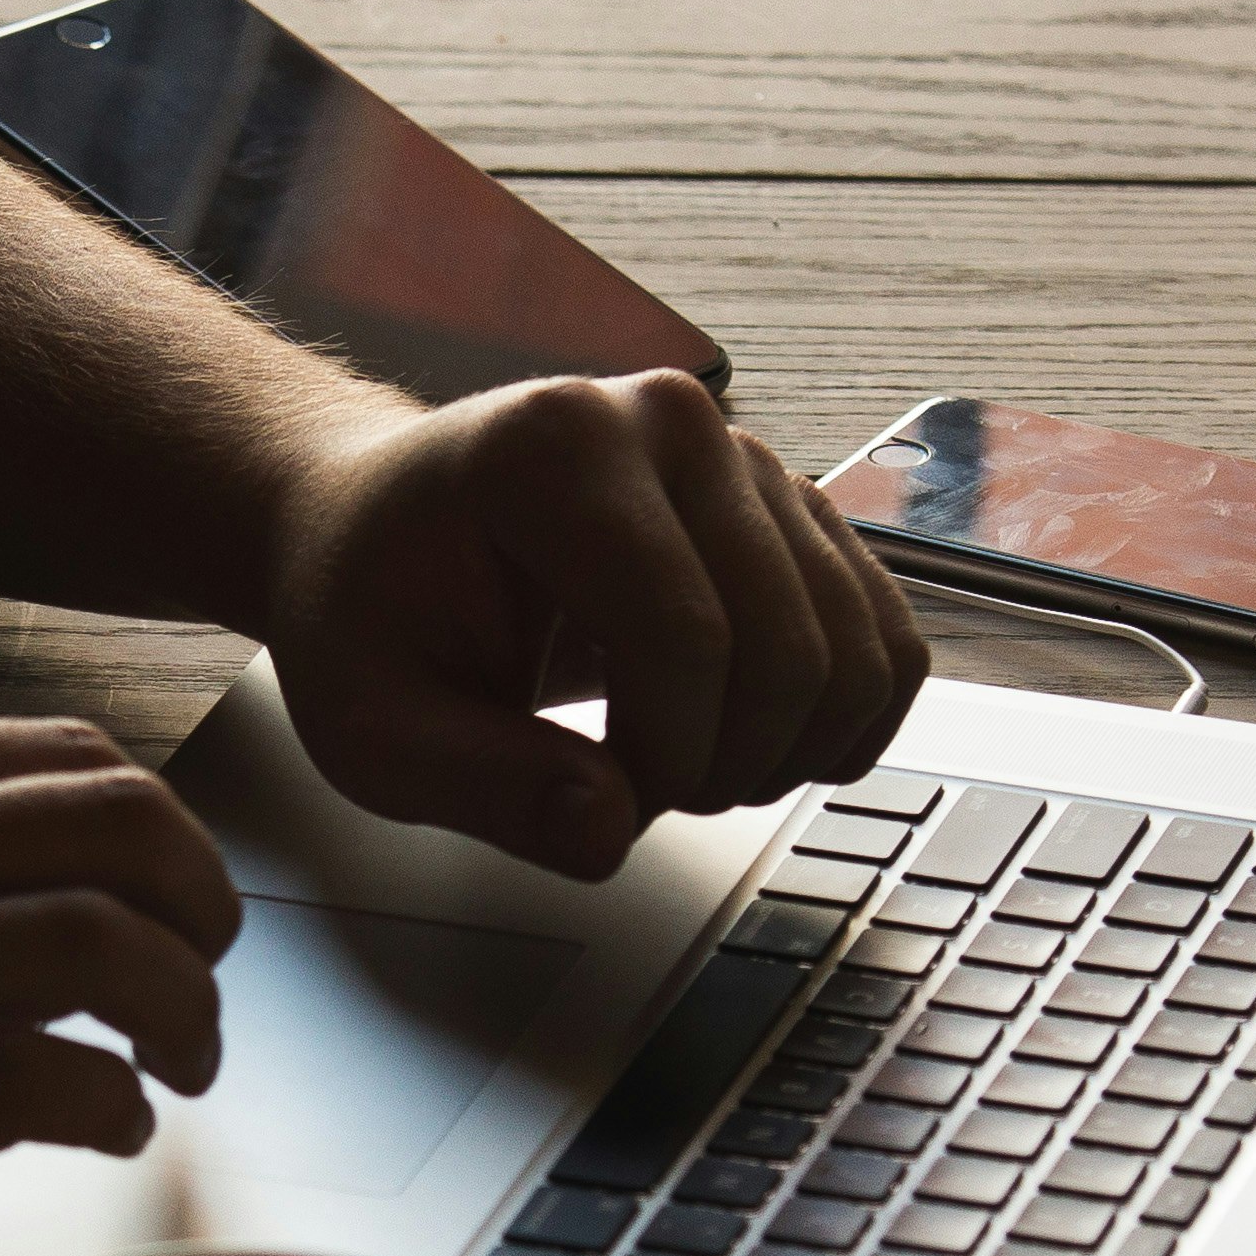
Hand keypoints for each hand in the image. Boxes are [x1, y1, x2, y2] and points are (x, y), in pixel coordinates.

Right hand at [0, 717, 239, 1255]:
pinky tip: (110, 1127)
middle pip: (111, 831)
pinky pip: (32, 1083)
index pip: (57, 759)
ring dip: (181, 1013)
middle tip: (212, 970)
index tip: (176, 888)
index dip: (155, 825)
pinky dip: (108, 1107)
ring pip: (94, 948)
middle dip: (203, 902)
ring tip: (181, 1064)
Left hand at [252, 369, 928, 880]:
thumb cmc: (370, 614)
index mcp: (557, 450)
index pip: (684, 636)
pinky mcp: (794, 506)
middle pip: (786, 646)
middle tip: (642, 793)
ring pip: (853, 649)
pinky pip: (885, 636)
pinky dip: (842, 721)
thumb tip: (605, 833)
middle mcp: (670, 422)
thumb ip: (482, 786)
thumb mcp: (375, 726)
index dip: (664, 761)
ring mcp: (746, 455)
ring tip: (687, 766)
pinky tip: (757, 745)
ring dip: (786, 751)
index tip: (604, 801)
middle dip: (726, 765)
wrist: (382, 529)